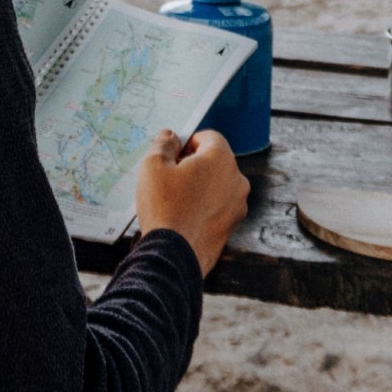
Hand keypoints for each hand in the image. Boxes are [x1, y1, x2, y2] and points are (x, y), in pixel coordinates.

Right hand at [135, 129, 248, 275]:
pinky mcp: (232, 226)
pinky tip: (182, 217)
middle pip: (214, 161)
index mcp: (221, 159)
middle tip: (168, 178)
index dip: (188, 142)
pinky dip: (203, 207)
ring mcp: (237, 205)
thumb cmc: (164, 207)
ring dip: (199, 187)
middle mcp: (236, 179)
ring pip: (217, 185)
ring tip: (173, 200)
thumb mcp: (153, 166)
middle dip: (193, 165)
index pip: (209, 137)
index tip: (172, 155)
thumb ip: (163, 144)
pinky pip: (217, 207)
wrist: (173, 256)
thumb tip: (170, 136)